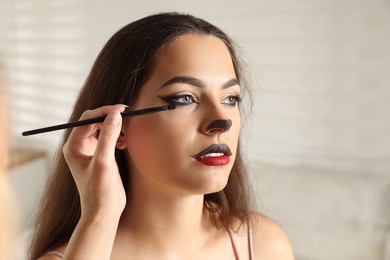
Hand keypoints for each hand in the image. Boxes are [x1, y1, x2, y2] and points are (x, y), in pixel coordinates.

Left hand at [63, 105, 126, 220]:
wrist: (104, 212)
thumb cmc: (99, 191)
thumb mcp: (104, 162)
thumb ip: (108, 136)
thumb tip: (115, 114)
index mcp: (73, 146)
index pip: (88, 119)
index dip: (105, 112)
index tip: (123, 110)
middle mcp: (80, 146)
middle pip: (95, 121)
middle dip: (111, 118)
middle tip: (129, 118)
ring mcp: (90, 151)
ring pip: (103, 128)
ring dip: (116, 127)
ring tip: (127, 135)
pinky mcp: (101, 156)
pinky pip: (109, 138)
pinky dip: (118, 136)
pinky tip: (125, 143)